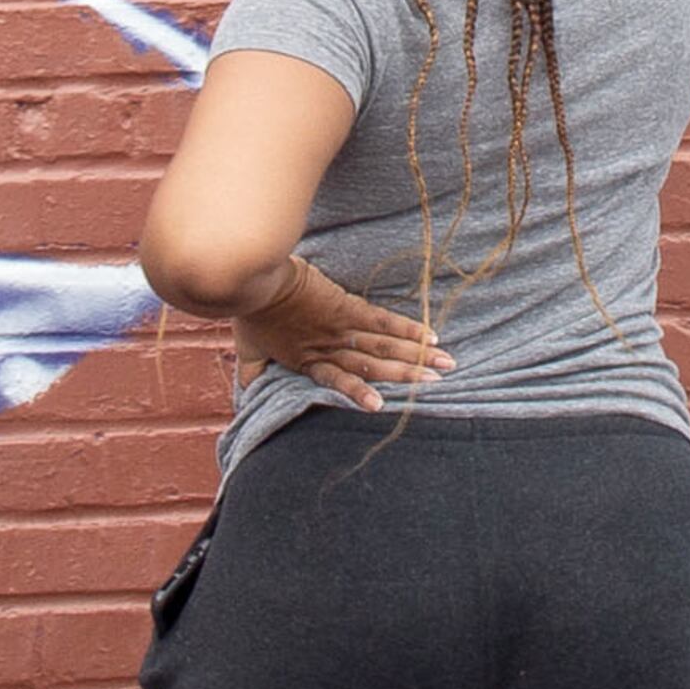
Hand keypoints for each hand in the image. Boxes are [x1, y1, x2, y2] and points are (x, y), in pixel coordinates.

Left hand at [229, 254, 450, 412]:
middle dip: (406, 377)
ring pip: (385, 347)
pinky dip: (407, 328)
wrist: (255, 282)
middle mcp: (330, 349)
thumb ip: (251, 373)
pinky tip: (429, 336)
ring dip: (416, 357)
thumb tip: (245, 394)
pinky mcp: (346, 305)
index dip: (360, 394)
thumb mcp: (247, 349)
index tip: (381, 407)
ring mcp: (341, 328)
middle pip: (373, 368)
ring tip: (444, 366)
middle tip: (435, 386)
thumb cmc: (249, 313)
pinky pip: (382, 320)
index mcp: (308, 361)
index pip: (339, 382)